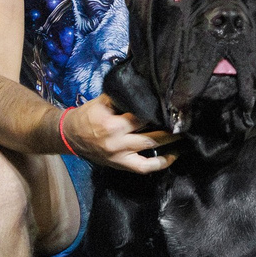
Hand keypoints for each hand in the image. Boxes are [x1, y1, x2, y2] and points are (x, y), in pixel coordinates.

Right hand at [57, 94, 173, 173]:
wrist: (70, 136)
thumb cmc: (88, 115)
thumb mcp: (102, 102)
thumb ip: (123, 98)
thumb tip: (146, 88)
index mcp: (113, 125)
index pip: (142, 117)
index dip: (158, 111)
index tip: (173, 106)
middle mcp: (118, 142)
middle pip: (151, 136)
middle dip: (170, 130)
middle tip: (185, 122)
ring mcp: (120, 156)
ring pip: (151, 151)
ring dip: (170, 144)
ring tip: (184, 137)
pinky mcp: (121, 164)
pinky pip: (144, 167)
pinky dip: (160, 163)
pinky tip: (172, 156)